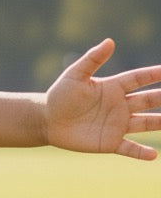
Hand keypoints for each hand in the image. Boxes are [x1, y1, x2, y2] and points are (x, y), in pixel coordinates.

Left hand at [45, 39, 160, 159]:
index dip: (154, 74)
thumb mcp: (74, 75)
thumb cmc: (59, 95)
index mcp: (113, 87)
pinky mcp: (110, 142)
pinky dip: (141, 152)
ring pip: (146, 123)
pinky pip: (129, 148)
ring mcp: (117, 124)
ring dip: (160, 121)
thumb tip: (110, 41)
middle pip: (148, 100)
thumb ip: (92, 60)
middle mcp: (120, 106)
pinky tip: (153, 156)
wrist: (47, 120)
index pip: (139, 79)